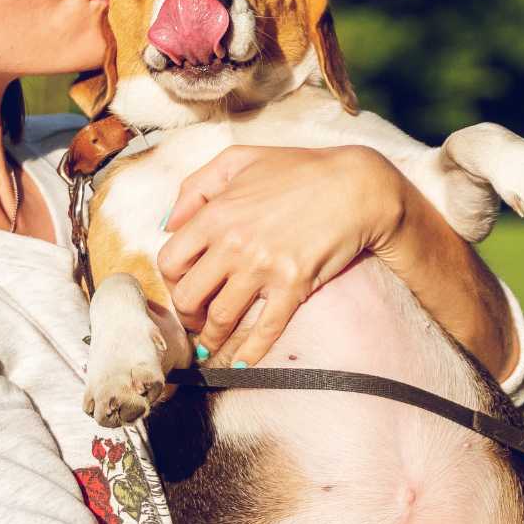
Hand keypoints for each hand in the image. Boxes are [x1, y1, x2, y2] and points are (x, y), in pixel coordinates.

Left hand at [156, 145, 407, 364]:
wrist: (355, 186)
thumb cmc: (298, 169)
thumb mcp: (238, 160)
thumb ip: (195, 187)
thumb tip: (168, 224)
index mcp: (215, 214)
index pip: (171, 261)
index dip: (172, 280)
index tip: (182, 287)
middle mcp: (233, 244)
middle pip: (188, 296)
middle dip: (187, 314)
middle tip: (194, 319)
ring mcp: (263, 268)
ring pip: (220, 319)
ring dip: (211, 339)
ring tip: (210, 346)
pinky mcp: (293, 287)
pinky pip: (264, 330)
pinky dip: (249, 353)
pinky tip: (240, 363)